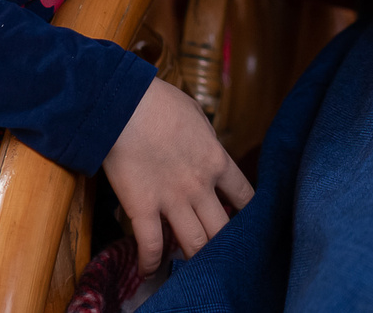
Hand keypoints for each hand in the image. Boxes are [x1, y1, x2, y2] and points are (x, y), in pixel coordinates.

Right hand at [102, 79, 253, 272]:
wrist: (125, 103)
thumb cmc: (159, 102)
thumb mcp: (197, 116)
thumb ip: (206, 139)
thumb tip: (208, 148)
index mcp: (216, 160)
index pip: (244, 195)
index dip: (247, 213)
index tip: (243, 222)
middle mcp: (200, 185)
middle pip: (222, 229)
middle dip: (222, 244)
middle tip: (217, 252)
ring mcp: (172, 200)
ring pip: (194, 244)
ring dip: (194, 258)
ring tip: (190, 266)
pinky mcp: (142, 208)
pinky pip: (151, 246)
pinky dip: (150, 263)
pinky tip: (149, 270)